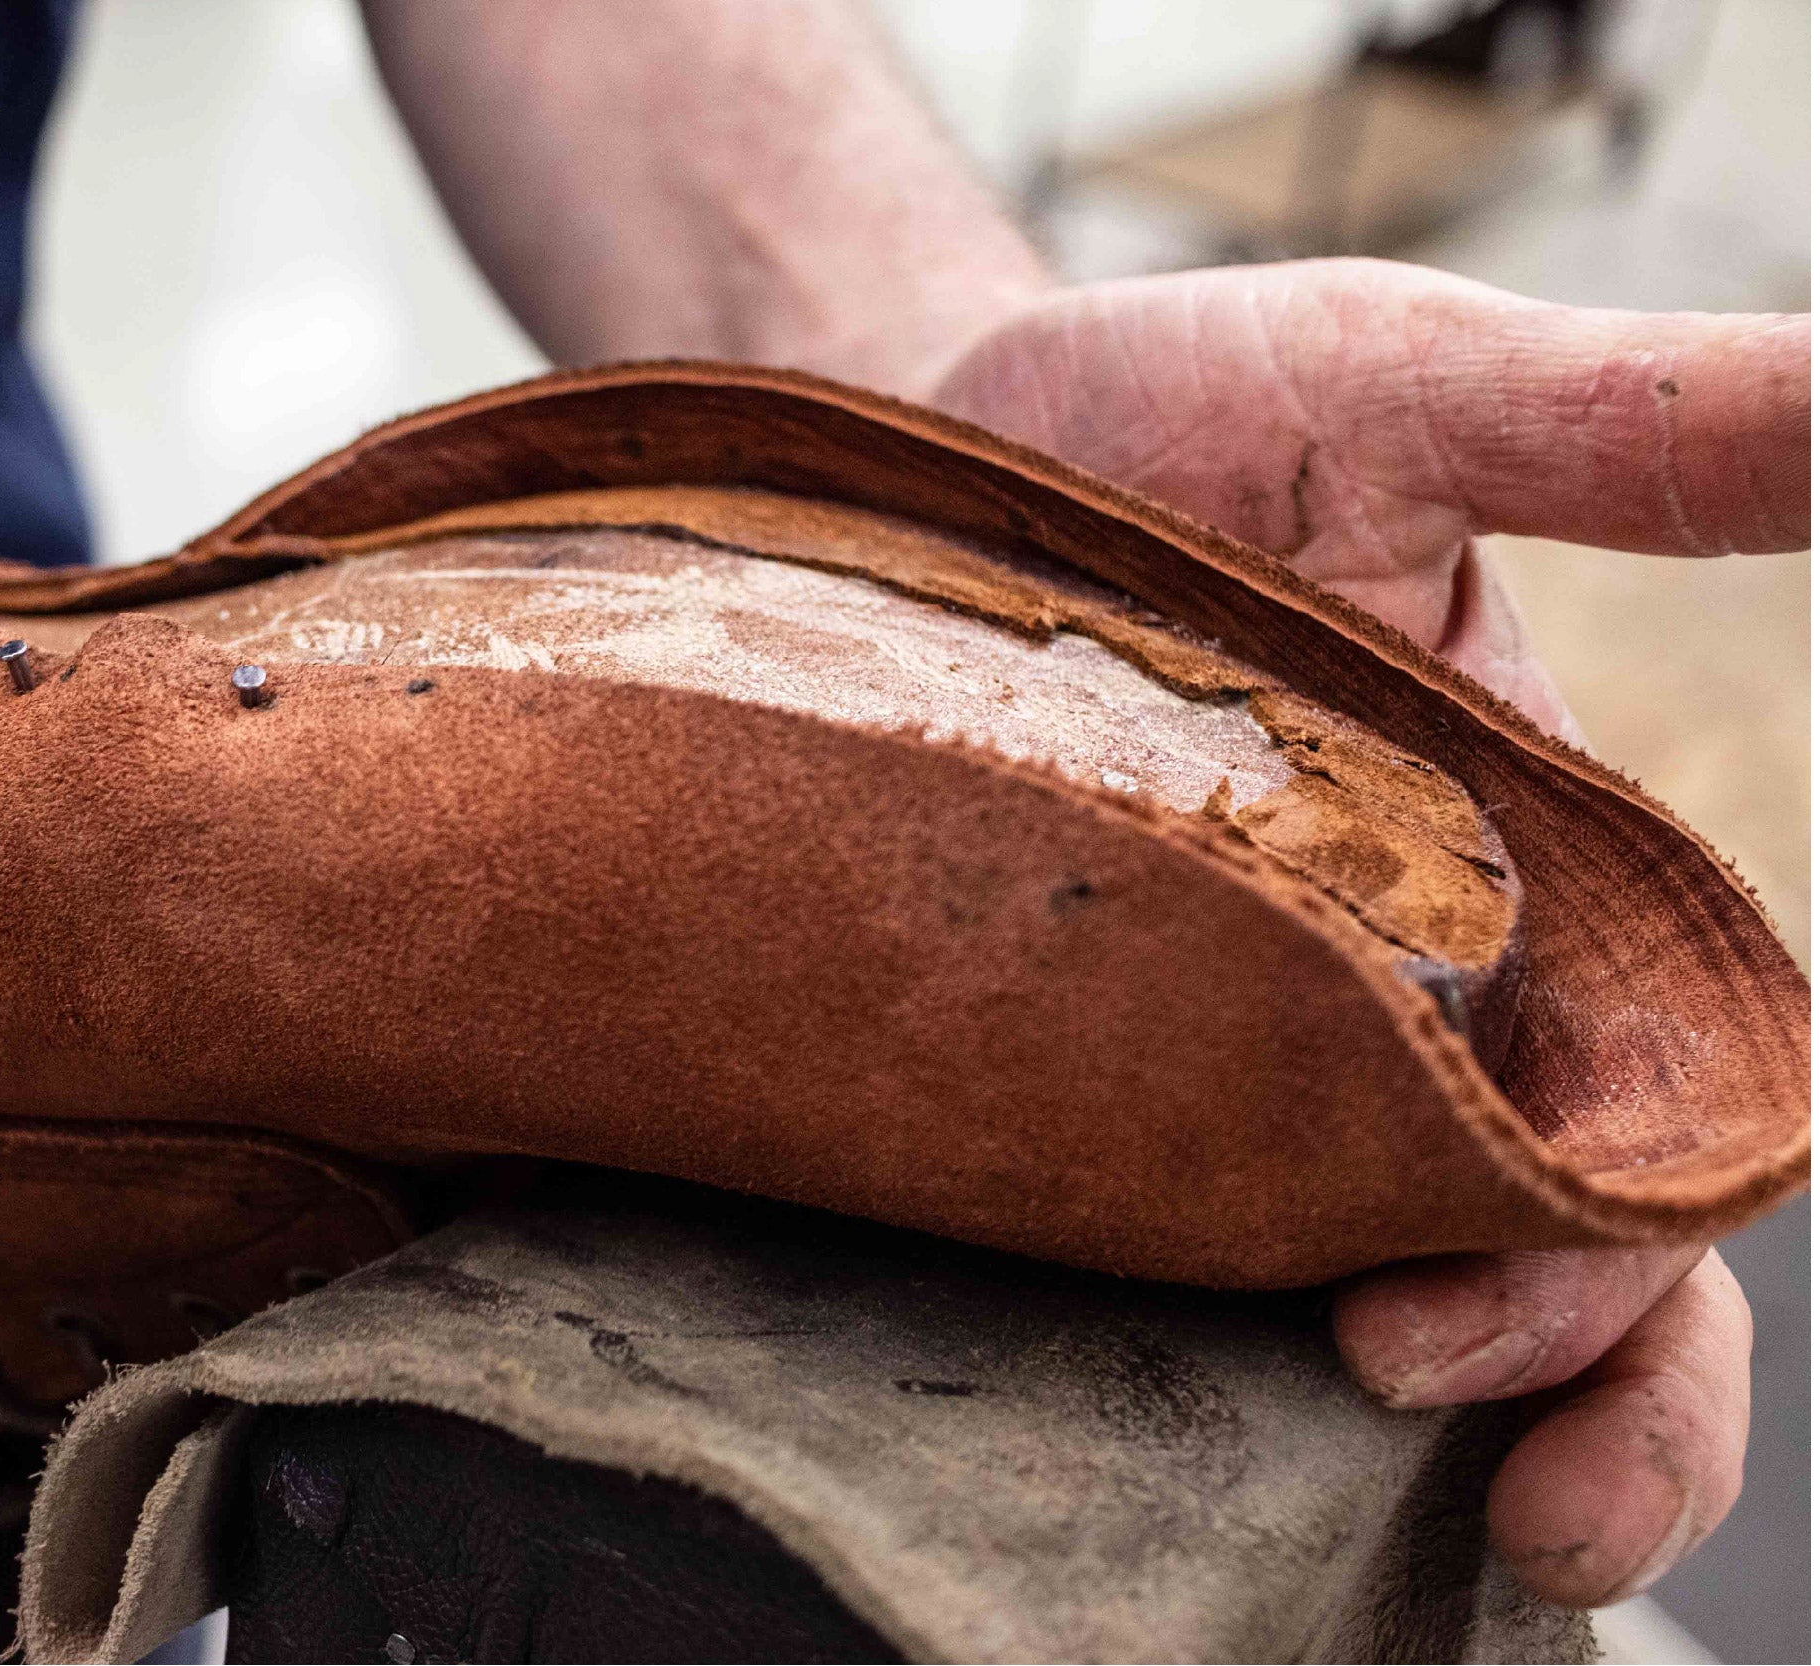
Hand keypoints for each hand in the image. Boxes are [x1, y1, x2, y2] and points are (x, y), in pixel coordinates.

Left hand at [924, 256, 1808, 1606]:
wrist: (902, 427)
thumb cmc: (1177, 420)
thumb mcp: (1407, 397)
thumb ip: (1638, 433)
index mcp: (1535, 911)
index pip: (1648, 1157)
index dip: (1620, 1290)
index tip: (1482, 1343)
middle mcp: (1384, 1021)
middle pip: (1538, 1276)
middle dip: (1564, 1408)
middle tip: (1517, 1513)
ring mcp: (1198, 1059)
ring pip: (1342, 1289)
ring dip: (1374, 1424)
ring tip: (1318, 1476)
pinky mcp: (1022, 1068)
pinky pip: (1097, 1236)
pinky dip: (1112, 1340)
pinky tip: (1058, 1418)